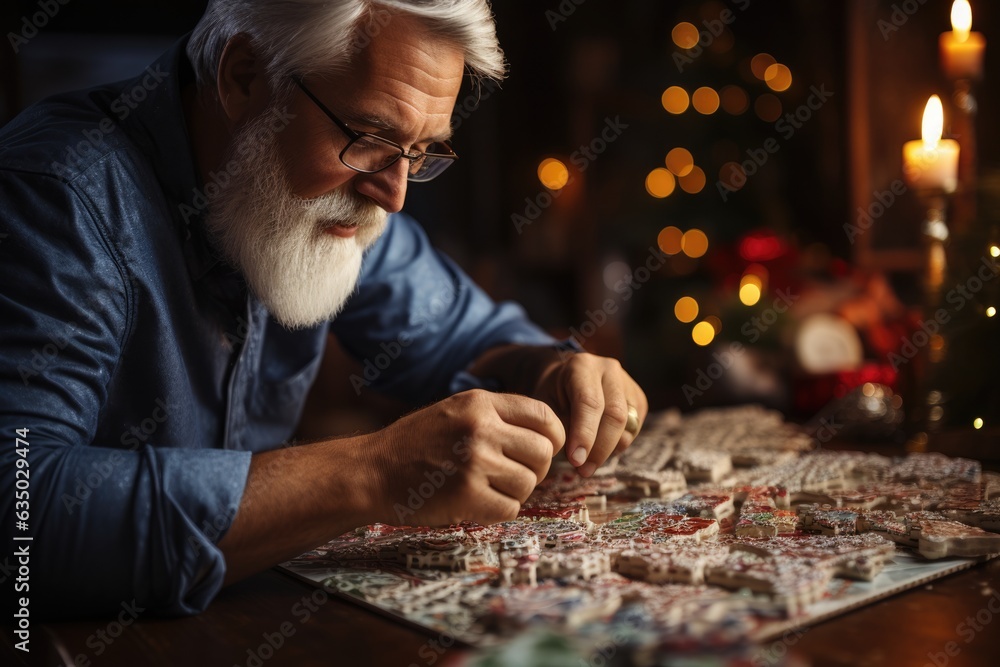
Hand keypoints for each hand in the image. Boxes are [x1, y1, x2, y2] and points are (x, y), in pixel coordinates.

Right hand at [363, 389, 564, 525]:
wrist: (371, 471)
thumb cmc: (416, 444)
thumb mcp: (455, 410)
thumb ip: (497, 417)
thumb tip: (548, 435)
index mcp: (480, 403)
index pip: (544, 417)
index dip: (552, 438)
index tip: (540, 451)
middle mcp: (480, 428)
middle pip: (543, 453)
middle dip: (534, 469)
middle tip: (513, 475)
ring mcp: (474, 462)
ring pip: (528, 484)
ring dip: (514, 492)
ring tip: (488, 488)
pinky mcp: (466, 495)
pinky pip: (510, 509)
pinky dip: (498, 511)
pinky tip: (476, 504)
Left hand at [532, 352, 646, 476]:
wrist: (567, 379)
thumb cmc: (553, 394)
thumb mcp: (546, 405)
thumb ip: (560, 425)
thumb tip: (577, 455)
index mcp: (582, 366)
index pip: (589, 403)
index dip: (585, 434)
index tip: (576, 460)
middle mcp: (609, 370)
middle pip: (615, 415)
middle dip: (600, 448)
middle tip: (583, 470)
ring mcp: (628, 383)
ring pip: (628, 425)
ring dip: (609, 450)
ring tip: (588, 462)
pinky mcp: (638, 399)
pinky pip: (634, 430)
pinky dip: (618, 445)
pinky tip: (600, 447)